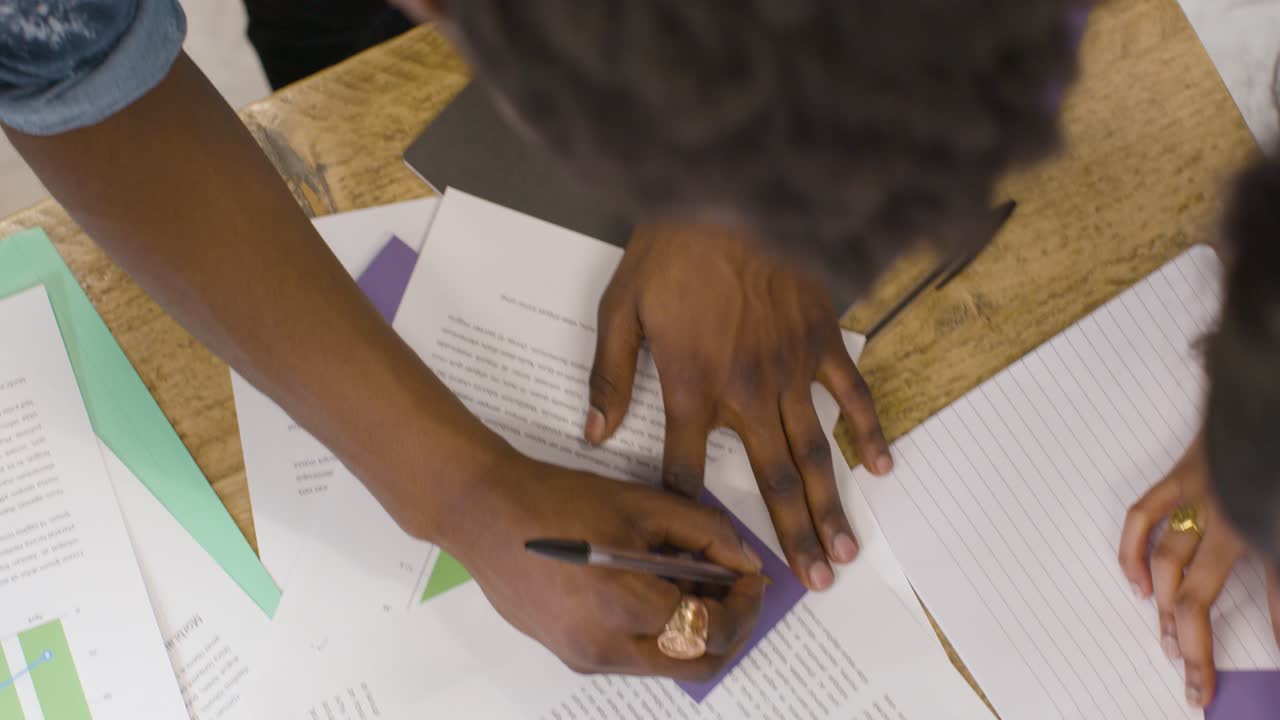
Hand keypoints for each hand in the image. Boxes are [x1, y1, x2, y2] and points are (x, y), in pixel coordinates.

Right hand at [449, 449, 766, 678]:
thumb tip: (746, 560)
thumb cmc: (560, 500)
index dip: (746, 606)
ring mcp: (586, 658)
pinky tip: (657, 593)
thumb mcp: (643, 505)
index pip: (712, 629)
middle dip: (730, 631)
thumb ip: (705, 533)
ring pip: (666, 664)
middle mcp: (606, 647)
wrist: (485, 513)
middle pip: (697, 663)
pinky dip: (660, 634)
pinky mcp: (571, 655)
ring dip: (694, 634)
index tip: (753, 577)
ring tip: (696, 587)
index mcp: (625, 605)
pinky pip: (634, 658)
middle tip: (738, 593)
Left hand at [585, 219, 891, 590]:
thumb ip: (611, 374)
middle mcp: (746, 393)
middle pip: (770, 479)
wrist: (730, 189)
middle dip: (790, 535)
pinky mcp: (821, 341)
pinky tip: (883, 468)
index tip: (704, 548)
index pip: (686, 466)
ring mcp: (790, 370)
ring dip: (831, 505)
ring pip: (815, 451)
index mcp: (692, 387)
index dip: (690, 508)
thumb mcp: (622, 305)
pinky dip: (869, 431)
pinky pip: (851, 394)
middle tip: (814, 583)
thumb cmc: (672, 247)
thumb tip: (597, 432)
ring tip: (845, 551)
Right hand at [1119, 434, 1279, 707]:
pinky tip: (1138, 583)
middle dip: (1194, 646)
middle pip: (1198, 596)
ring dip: (1164, 609)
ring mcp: (1199, 495)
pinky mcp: (1180, 474)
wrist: (1270, 392)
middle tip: (1191, 682)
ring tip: (1168, 643)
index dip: (1267, 641)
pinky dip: (1132, 552)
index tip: (1249, 674)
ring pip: (1167, 564)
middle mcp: (1226, 517)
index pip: (1270, 602)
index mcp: (1263, 527)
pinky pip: (1142, 516)